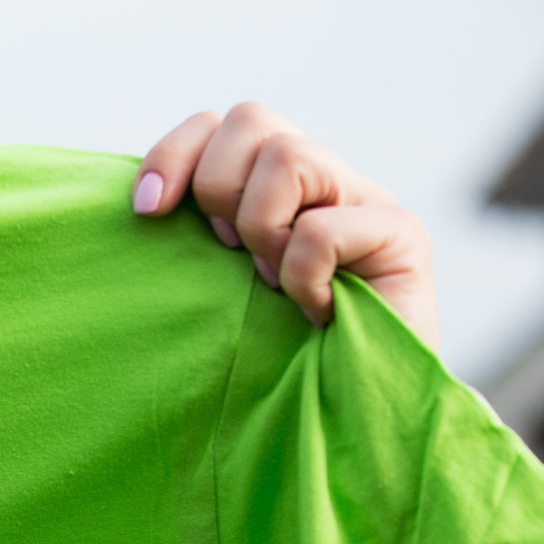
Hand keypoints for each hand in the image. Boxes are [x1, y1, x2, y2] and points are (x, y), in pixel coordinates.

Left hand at [132, 103, 437, 348]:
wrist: (348, 423)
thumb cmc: (271, 368)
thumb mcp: (214, 295)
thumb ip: (192, 243)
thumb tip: (141, 206)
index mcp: (274, 188)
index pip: (218, 124)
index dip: (174, 155)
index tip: (146, 211)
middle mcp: (323, 181)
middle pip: (250, 120)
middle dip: (217, 190)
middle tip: (230, 256)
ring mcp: (366, 200)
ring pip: (288, 156)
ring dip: (261, 230)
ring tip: (274, 286)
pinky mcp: (402, 234)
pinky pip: (319, 230)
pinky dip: (301, 278)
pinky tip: (317, 313)